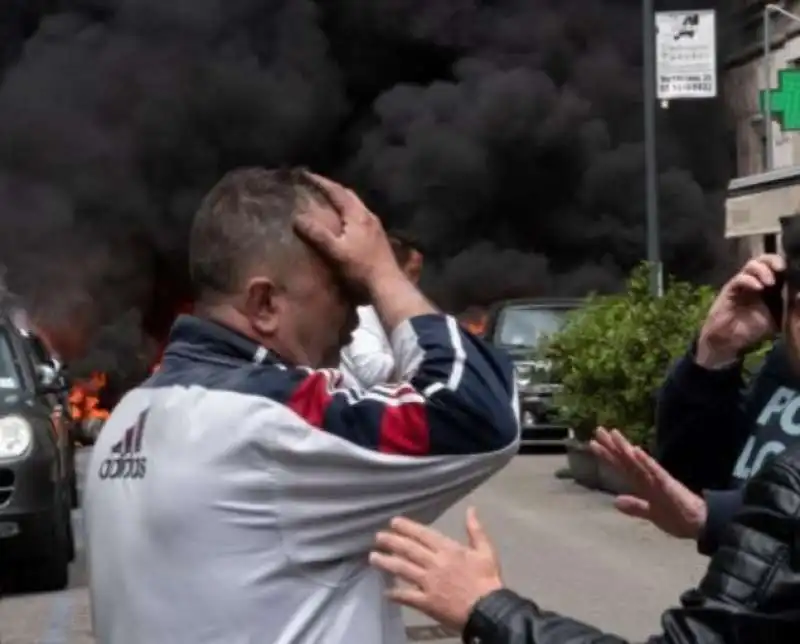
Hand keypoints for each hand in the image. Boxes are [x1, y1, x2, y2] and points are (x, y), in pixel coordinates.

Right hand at [292, 173, 401, 289]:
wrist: (388, 286)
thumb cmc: (361, 269)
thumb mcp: (335, 252)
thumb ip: (317, 234)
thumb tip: (297, 217)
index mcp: (358, 215)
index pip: (337, 192)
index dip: (321, 182)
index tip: (307, 175)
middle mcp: (368, 216)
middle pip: (349, 196)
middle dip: (332, 188)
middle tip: (317, 186)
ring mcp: (375, 227)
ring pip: (356, 206)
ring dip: (342, 200)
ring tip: (328, 202)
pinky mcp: (378, 238)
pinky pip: (360, 217)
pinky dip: (348, 213)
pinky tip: (345, 223)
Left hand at [369, 508, 503, 630]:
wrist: (489, 610)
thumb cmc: (487, 580)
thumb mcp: (486, 551)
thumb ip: (475, 530)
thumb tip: (470, 509)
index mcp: (448, 550)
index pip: (423, 535)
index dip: (407, 527)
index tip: (393, 522)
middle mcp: (435, 563)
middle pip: (408, 550)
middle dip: (391, 542)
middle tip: (377, 537)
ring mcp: (429, 583)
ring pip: (403, 569)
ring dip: (386, 562)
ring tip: (373, 558)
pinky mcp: (427, 602)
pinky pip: (407, 596)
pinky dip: (395, 593)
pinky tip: (385, 591)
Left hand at [590, 428, 706, 539]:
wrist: (703, 524)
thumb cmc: (680, 518)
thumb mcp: (652, 514)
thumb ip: (635, 506)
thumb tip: (615, 501)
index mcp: (644, 485)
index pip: (622, 468)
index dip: (608, 456)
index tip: (593, 444)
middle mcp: (649, 479)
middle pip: (627, 460)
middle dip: (612, 446)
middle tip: (598, 430)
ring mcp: (659, 481)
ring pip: (638, 462)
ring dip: (625, 449)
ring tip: (613, 435)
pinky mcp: (669, 486)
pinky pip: (656, 472)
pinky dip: (646, 462)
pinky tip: (636, 452)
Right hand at [697, 254, 783, 367]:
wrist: (730, 340)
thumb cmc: (753, 330)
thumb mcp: (778, 319)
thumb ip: (790, 307)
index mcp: (769, 286)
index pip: (776, 266)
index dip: (784, 264)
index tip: (792, 271)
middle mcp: (756, 281)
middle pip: (763, 259)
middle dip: (773, 260)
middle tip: (780, 269)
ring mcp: (742, 284)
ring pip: (751, 265)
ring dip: (762, 270)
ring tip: (769, 282)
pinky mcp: (730, 289)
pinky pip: (740, 278)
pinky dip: (750, 280)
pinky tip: (758, 288)